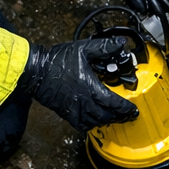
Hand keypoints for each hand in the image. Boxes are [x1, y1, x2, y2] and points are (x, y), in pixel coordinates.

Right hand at [17, 37, 138, 129]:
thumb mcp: (83, 49)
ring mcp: (74, 109)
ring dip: (107, 121)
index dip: (125, 108)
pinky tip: (95, 121)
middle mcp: (84, 101)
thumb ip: (104, 47)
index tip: (133, 110)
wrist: (35, 71)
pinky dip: (91, 125)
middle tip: (128, 115)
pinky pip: (81, 125)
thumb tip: (121, 43)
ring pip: (95, 122)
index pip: (113, 102)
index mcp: (90, 87)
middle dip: (120, 116)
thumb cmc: (57, 60)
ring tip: (115, 118)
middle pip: (106, 115)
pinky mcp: (65, 112)